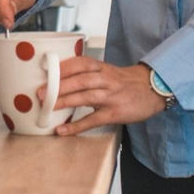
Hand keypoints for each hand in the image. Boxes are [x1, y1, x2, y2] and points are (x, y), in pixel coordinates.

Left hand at [51, 58, 166, 136]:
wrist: (152, 89)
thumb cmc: (125, 82)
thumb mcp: (108, 71)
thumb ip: (87, 73)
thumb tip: (59, 79)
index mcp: (102, 68)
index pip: (81, 63)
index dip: (63, 68)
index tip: (45, 72)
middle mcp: (106, 80)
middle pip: (80, 80)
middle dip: (58, 86)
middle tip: (40, 93)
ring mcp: (111, 97)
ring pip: (85, 97)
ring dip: (65, 102)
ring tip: (48, 108)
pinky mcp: (115, 113)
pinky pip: (93, 120)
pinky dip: (77, 126)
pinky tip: (63, 130)